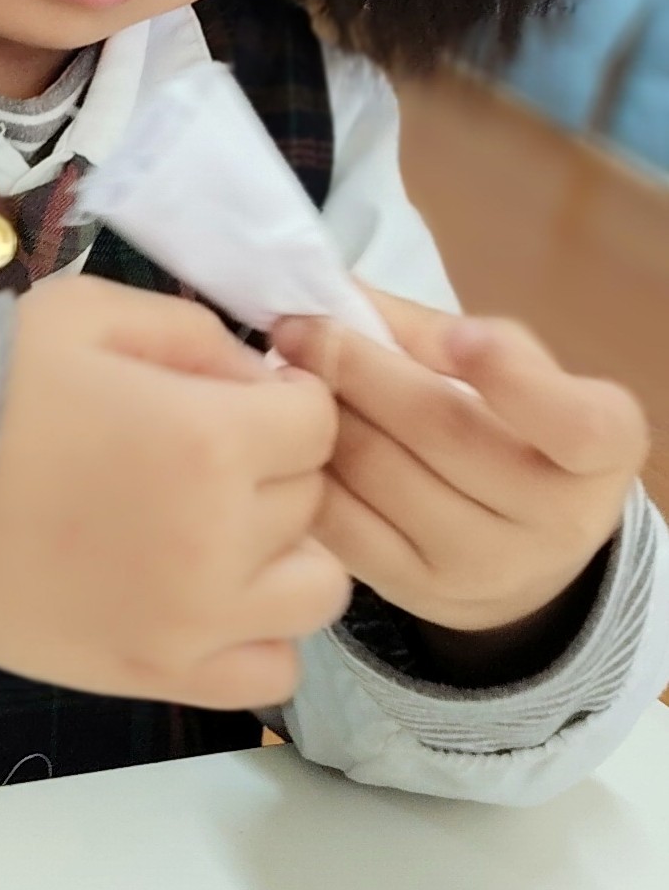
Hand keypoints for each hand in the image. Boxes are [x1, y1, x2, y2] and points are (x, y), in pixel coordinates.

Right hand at [0, 275, 347, 711]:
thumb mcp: (90, 314)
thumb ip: (196, 334)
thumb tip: (258, 379)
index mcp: (210, 440)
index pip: (317, 419)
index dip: (281, 396)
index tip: (233, 394)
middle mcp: (221, 540)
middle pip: (312, 497)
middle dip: (272, 462)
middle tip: (200, 450)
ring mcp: (194, 621)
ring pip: (317, 590)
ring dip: (282, 550)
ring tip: (215, 526)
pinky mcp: (158, 675)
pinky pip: (271, 670)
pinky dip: (255, 631)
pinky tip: (203, 590)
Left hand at [270, 292, 647, 643]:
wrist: (520, 546)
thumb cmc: (513, 426)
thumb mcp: (510, 367)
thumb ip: (441, 332)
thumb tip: (343, 297)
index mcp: (602, 448)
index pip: (573, 423)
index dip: (511, 376)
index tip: (457, 334)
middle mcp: (557, 520)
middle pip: (442, 431)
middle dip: (357, 368)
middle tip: (298, 327)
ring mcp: (486, 566)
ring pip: (380, 475)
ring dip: (321, 414)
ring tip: (286, 372)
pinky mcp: (418, 592)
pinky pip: (343, 523)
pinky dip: (307, 468)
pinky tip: (288, 433)